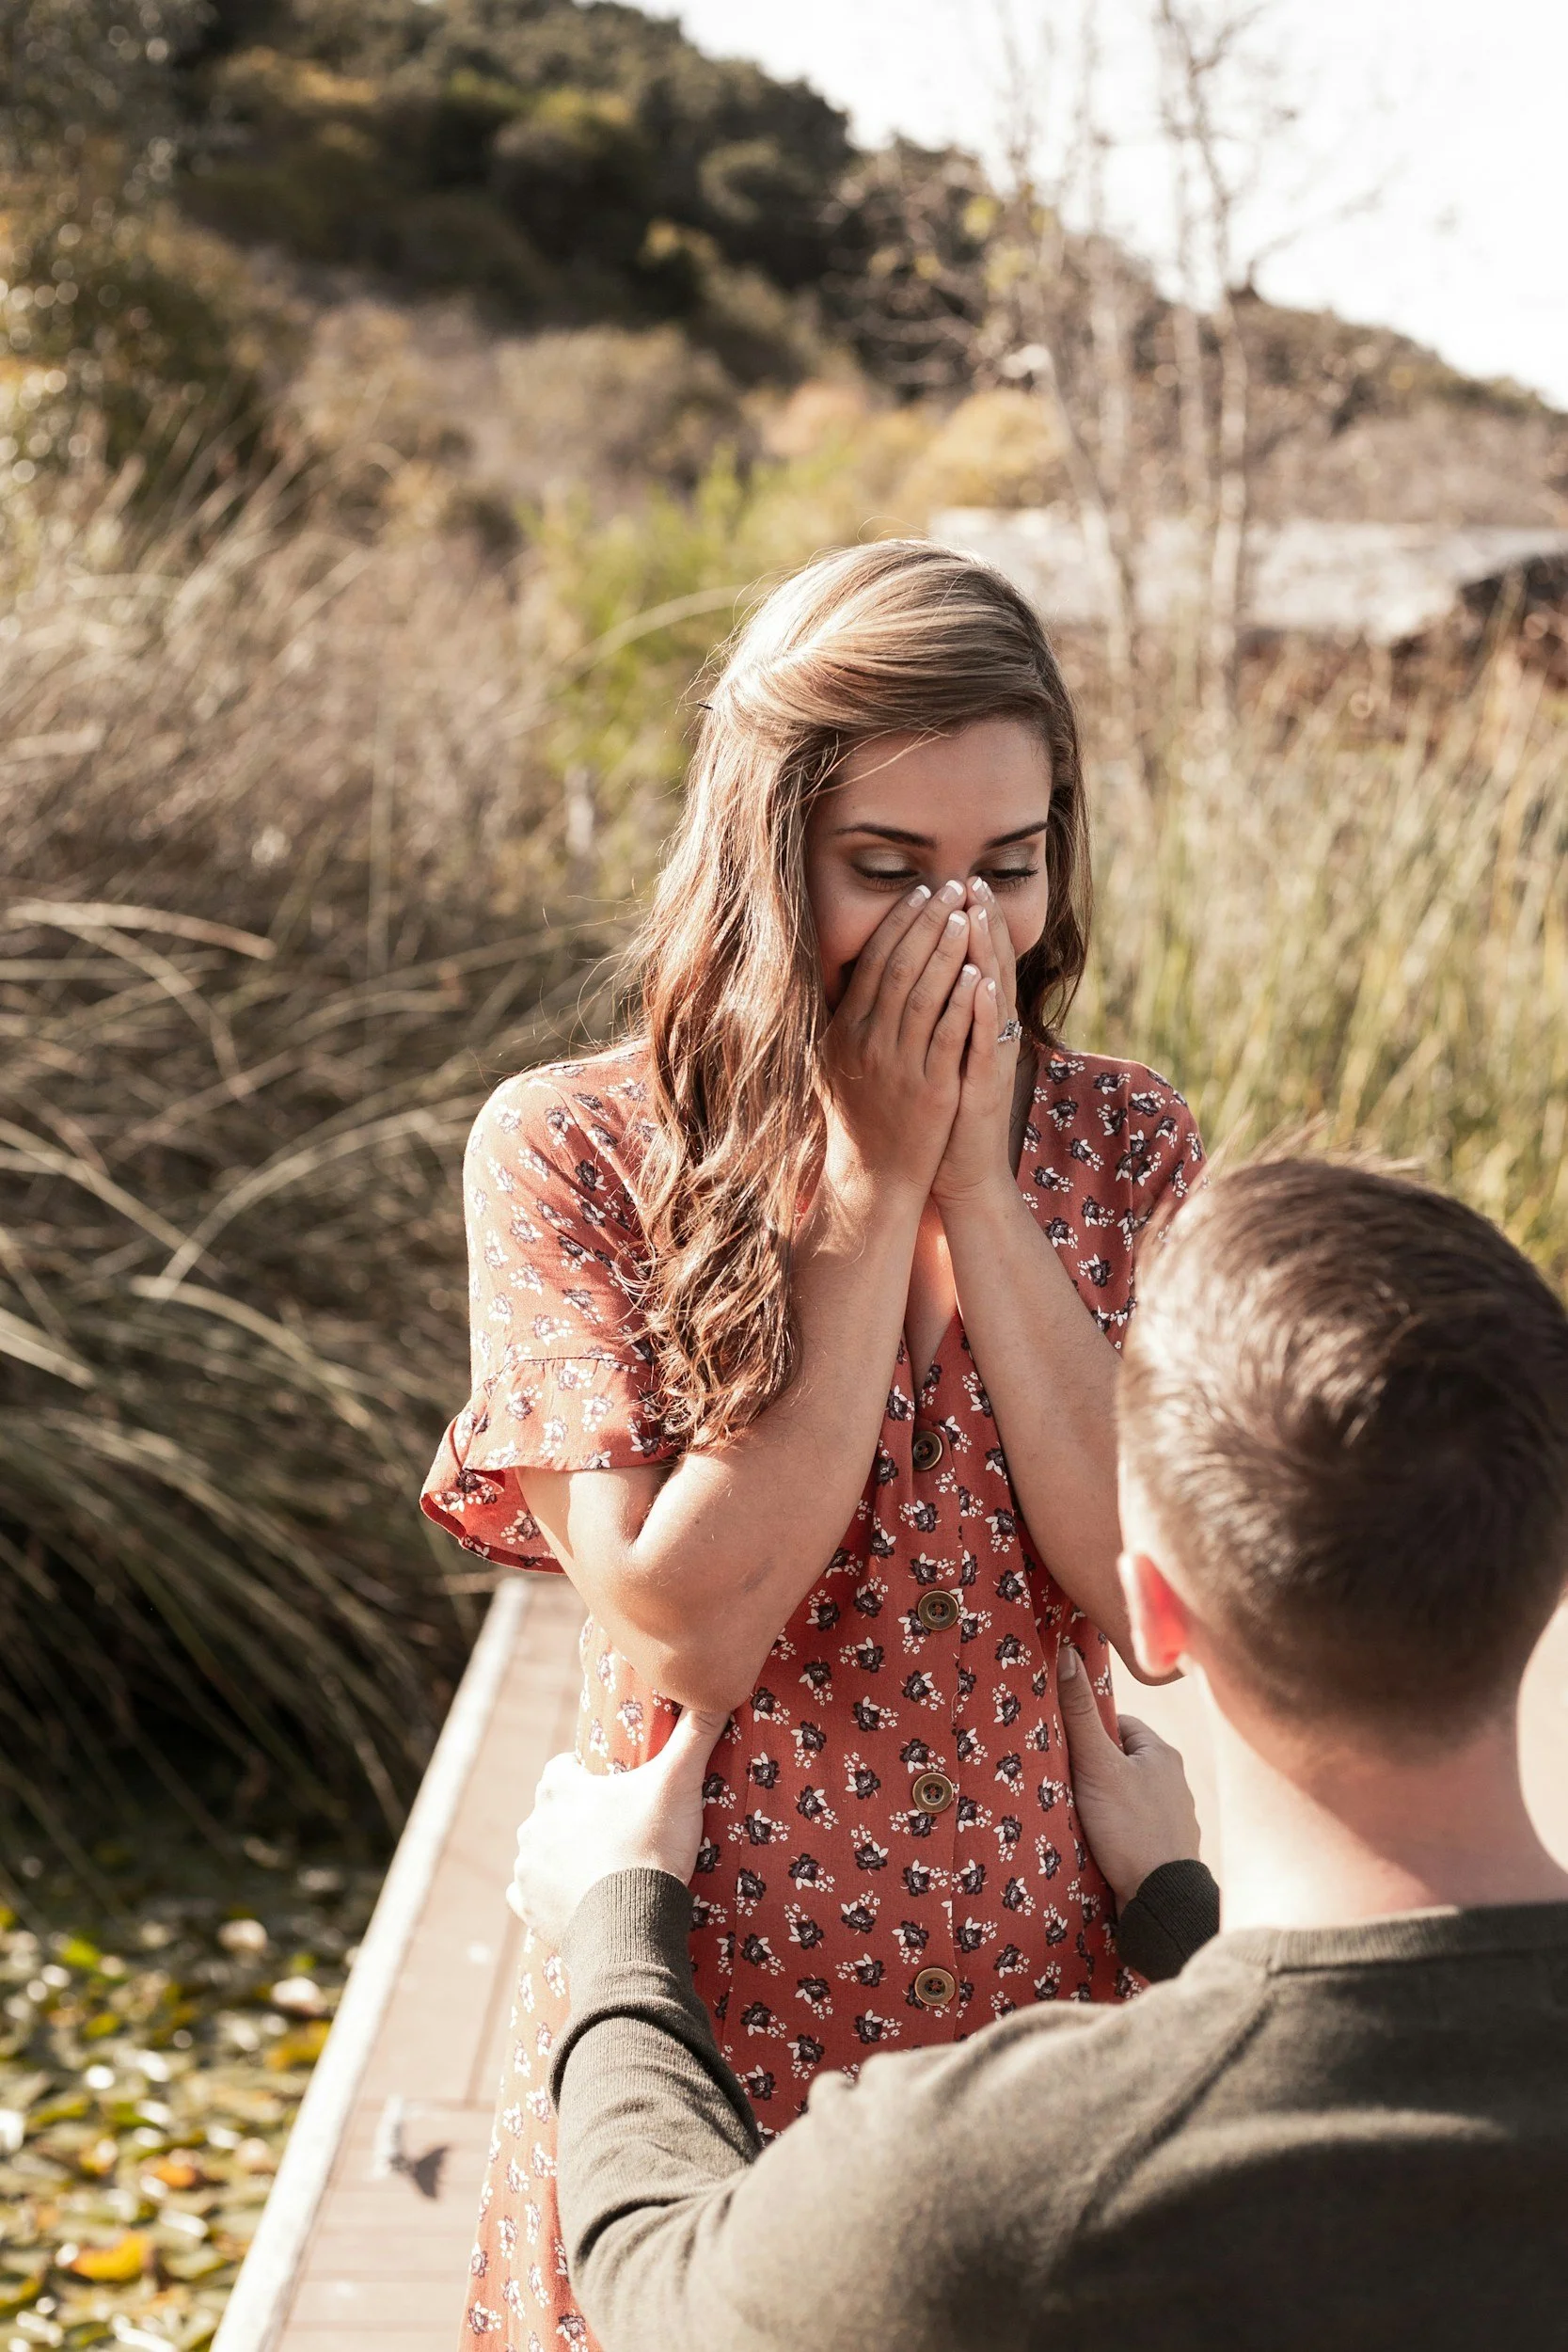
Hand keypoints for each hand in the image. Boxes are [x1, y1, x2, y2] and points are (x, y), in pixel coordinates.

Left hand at [506, 1707, 728, 1948]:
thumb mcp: (678, 1784)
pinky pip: (528, 1893)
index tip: (613, 1789)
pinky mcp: (526, 1907)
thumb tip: (719, 1688)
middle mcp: (533, 1824)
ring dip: (561, 1855)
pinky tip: (576, 1898)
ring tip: (601, 1868)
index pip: (561, 1767)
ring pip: (539, 1851)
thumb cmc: (650, 1847)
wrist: (630, 1927)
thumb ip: (696, 1734)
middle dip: (575, 1816)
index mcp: (559, 1789)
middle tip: (616, 1830)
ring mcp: (526, 1868)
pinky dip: (547, 1894)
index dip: (586, 1775)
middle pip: (551, 1810)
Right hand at [821, 878, 980, 1199]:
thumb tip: (845, 970)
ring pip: (925, 994)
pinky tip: (978, 973)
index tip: (921, 892)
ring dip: (947, 950)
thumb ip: (842, 1016)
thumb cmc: (857, 1116)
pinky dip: (963, 1002)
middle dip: (928, 922)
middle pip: (900, 967)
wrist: (872, 1177)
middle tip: (952, 887)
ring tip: (966, 915)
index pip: (873, 961)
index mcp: (846, 1029)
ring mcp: (899, 1065)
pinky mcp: (930, 1089)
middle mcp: (868, 1042)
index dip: (898, 923)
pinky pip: (949, 1035)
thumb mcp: (835, 1061)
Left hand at [931, 877, 1022, 1208]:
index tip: (958, 881)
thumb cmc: (943, 1112)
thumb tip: (919, 974)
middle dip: (981, 922)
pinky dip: (982, 1010)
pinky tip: (979, 980)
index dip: (969, 921)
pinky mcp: (982, 1085)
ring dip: (986, 953)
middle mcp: (990, 1034)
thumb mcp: (937, 1052)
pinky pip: (984, 1041)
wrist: (958, 1171)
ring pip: (991, 995)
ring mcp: (989, 1058)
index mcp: (976, 1023)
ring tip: (978, 912)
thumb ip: (936, 1013)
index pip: (976, 959)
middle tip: (972, 880)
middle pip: (990, 965)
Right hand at [1058, 1642, 1200, 1911]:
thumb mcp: (1097, 1766)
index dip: (1088, 1734)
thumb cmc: (1132, 1829)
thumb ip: (1079, 1714)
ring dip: (1104, 1804)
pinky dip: (1115, 1832)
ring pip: (1127, 1797)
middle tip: (1063, 1782)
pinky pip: (1133, 1828)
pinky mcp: (1165, 1849)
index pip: (1118, 1726)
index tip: (1064, 1748)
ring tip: (1077, 1816)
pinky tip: (1098, 1844)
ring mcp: (1173, 1818)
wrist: (1162, 1902)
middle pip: (1121, 1762)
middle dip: (1094, 1771)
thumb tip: (1066, 1653)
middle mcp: (1174, 1783)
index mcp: (1162, 1754)